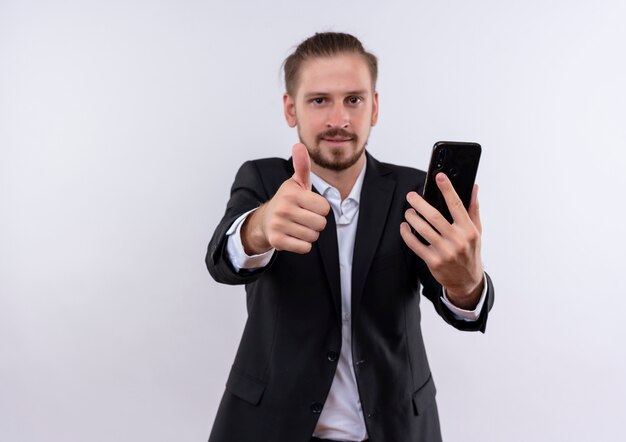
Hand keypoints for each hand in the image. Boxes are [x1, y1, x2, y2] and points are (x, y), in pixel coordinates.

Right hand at [241, 143, 330, 254]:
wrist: (265, 220)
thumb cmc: (288, 200)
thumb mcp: (296, 182)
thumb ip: (302, 165)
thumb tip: (298, 145)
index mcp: (291, 193)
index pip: (325, 208)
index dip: (320, 208)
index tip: (308, 205)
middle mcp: (283, 208)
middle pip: (321, 224)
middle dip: (316, 222)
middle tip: (304, 217)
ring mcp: (279, 225)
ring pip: (313, 236)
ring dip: (309, 234)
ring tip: (298, 226)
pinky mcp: (277, 241)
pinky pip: (305, 248)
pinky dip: (303, 244)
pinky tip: (294, 236)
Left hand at [400, 173, 483, 308]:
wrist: (467, 281)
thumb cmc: (470, 251)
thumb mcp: (476, 231)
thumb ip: (473, 208)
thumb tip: (473, 187)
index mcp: (469, 230)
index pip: (457, 205)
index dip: (447, 189)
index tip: (439, 176)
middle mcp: (457, 240)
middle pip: (434, 216)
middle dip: (419, 203)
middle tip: (411, 196)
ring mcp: (445, 251)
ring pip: (422, 229)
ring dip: (412, 217)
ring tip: (408, 211)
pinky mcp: (433, 261)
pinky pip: (415, 244)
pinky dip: (407, 234)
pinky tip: (404, 226)